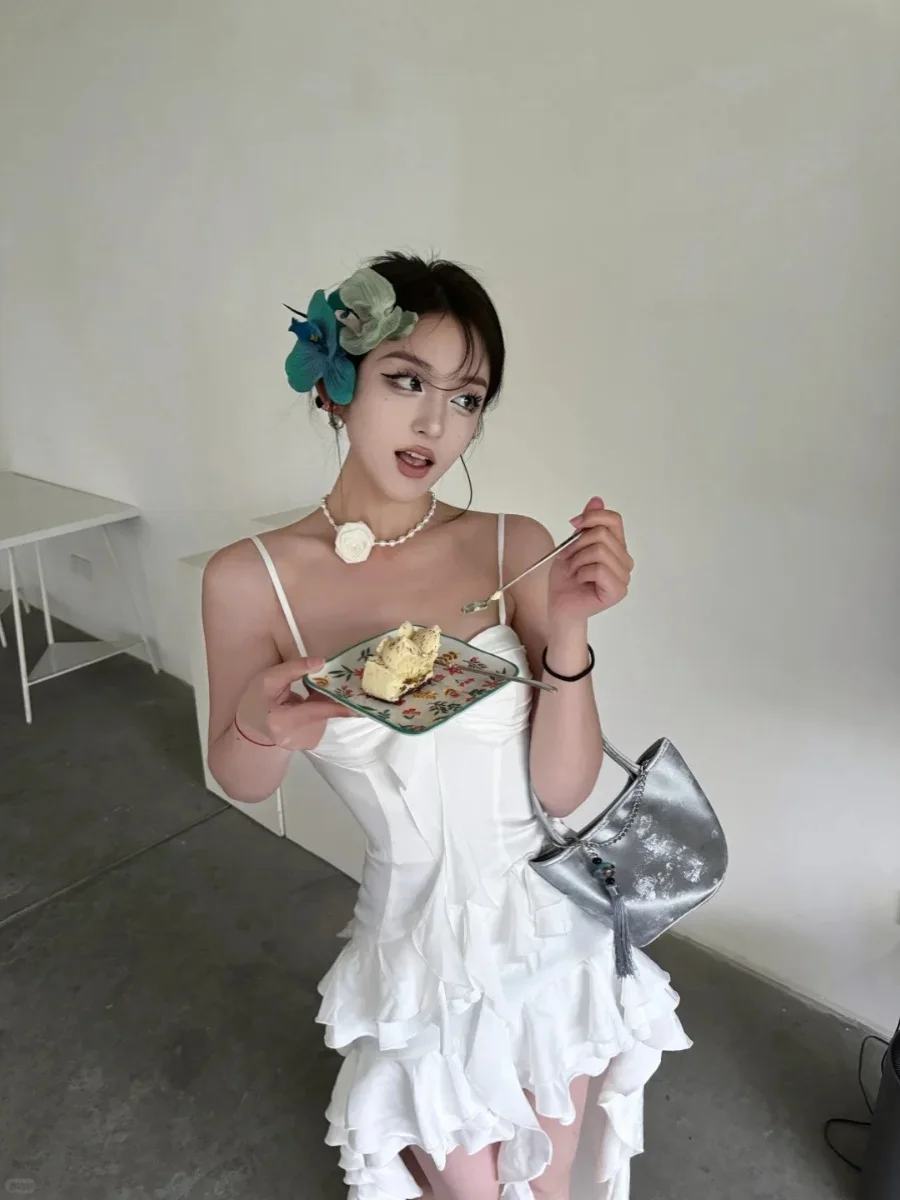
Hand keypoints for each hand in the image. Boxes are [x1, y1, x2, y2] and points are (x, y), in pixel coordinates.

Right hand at [235, 657, 352, 750]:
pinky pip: (323, 719)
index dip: (340, 705)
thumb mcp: (268, 679)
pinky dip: (319, 710)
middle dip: (329, 693)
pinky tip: (304, 705)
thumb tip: (322, 661)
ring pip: (326, 714)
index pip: (318, 711)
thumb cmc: (256, 702)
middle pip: (325, 710)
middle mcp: (298, 736)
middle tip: (322, 680)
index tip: (363, 702)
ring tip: (305, 694)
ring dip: (323, 701)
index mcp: (283, 721)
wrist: (251, 728)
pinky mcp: (312, 742)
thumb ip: (294, 669)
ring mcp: (306, 742)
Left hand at [548, 498, 632, 624]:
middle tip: (568, 558)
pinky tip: (579, 581)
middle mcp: (624, 560)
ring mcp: (623, 576)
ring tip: (573, 571)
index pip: (614, 520)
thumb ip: (587, 524)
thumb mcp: (572, 545)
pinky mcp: (618, 590)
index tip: (573, 524)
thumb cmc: (566, 579)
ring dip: (577, 559)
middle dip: (578, 544)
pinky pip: (598, 569)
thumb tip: (597, 500)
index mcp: (617, 547)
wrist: (560, 605)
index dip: (592, 517)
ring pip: (599, 550)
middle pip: (602, 534)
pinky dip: (581, 572)